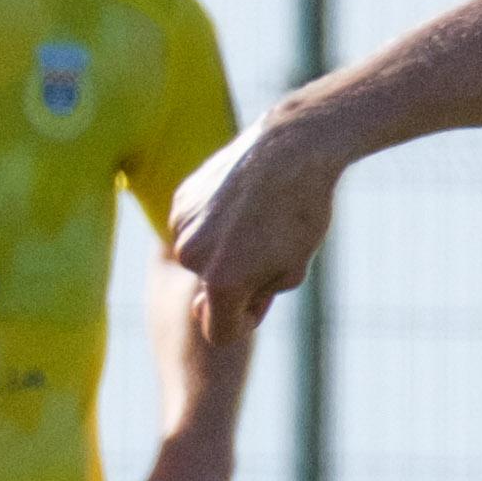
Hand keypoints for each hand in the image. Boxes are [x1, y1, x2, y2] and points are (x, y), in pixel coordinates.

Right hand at [166, 125, 340, 347]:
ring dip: (224, 251)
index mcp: (223, 283)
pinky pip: (195, 229)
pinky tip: (240, 202)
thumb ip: (254, 298)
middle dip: (236, 282)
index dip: (246, 321)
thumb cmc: (301, 214)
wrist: (291, 149)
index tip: (264, 297)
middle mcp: (192, 257)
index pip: (220, 331)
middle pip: (211, 293)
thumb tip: (207, 304)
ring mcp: (182, 226)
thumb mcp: (292, 271)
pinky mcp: (180, 200)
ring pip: (201, 259)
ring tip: (258, 220)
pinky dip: (214, 224)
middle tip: (269, 248)